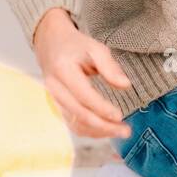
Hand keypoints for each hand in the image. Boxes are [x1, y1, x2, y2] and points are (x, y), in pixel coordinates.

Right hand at [33, 8, 132, 139]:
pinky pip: (72, 123)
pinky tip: (106, 130)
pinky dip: (90, 130)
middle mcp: (55, 88)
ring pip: (75, 123)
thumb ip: (110, 67)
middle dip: (103, 126)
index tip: (119, 116)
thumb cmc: (75, 46)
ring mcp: (53, 99)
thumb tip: (126, 85)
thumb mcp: (95, 48)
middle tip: (126, 131)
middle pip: (79, 114)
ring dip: (98, 132)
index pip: (84, 95)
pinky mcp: (57, 106)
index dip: (102, 108)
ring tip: (120, 132)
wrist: (51, 44)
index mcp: (63, 70)